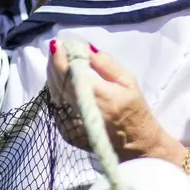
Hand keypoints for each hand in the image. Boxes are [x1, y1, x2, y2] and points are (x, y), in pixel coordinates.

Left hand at [47, 42, 183, 164]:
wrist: (136, 144)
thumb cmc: (135, 109)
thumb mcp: (129, 82)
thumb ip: (106, 64)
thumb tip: (86, 49)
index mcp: (102, 97)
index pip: (73, 75)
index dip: (62, 59)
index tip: (59, 44)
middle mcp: (84, 110)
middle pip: (60, 83)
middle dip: (55, 63)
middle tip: (56, 48)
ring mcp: (73, 124)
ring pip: (55, 94)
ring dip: (52, 75)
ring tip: (56, 59)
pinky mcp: (67, 132)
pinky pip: (56, 105)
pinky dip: (55, 89)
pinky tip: (59, 79)